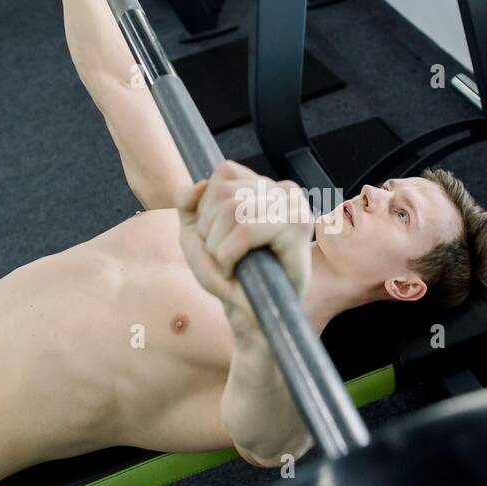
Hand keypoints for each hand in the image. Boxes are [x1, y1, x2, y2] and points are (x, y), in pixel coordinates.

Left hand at [176, 161, 313, 332]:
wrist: (248, 313)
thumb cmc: (228, 274)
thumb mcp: (195, 234)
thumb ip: (188, 204)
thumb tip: (199, 184)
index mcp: (265, 186)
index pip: (225, 171)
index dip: (207, 206)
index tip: (214, 235)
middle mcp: (285, 191)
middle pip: (225, 191)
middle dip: (209, 230)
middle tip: (219, 256)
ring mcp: (295, 207)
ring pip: (234, 208)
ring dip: (217, 244)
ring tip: (227, 264)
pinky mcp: (298, 229)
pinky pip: (246, 229)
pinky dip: (228, 253)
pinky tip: (235, 269)